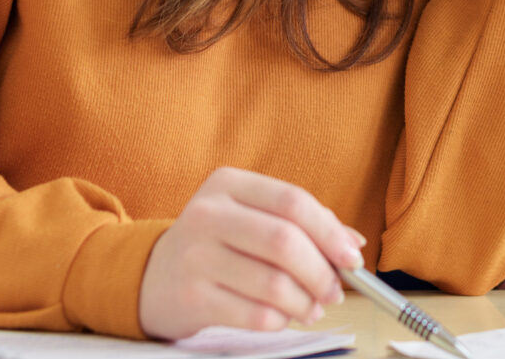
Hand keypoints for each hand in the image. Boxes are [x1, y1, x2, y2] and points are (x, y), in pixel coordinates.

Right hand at [139, 166, 364, 339]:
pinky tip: (281, 317)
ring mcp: (195, 255)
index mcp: (228, 184)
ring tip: (311, 308)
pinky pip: (255, 314)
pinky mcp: (191, 296)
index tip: (351, 257)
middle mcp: (207, 213)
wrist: (151, 277)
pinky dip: (280, 320)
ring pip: (272, 283)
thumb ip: (302, 224)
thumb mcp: (250, 219)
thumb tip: (353, 243)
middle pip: (284, 241)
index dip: (329, 231)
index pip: (292, 201)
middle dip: (321, 272)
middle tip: (334, 291)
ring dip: (304, 302)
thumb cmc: (216, 245)